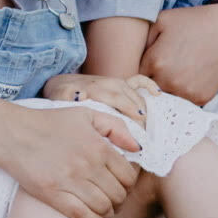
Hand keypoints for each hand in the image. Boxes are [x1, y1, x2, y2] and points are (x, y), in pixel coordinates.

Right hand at [0, 105, 141, 217]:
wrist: (10, 132)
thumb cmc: (47, 122)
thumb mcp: (84, 114)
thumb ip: (116, 126)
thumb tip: (138, 148)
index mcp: (98, 146)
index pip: (129, 176)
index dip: (129, 184)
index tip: (121, 185)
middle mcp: (88, 164)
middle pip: (119, 194)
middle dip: (120, 200)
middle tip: (113, 200)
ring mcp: (70, 181)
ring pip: (104, 208)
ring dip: (109, 213)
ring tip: (105, 212)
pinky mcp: (53, 194)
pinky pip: (83, 217)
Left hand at [41, 73, 159, 120]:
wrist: (63, 84)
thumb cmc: (62, 95)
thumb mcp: (59, 97)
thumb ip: (67, 97)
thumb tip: (80, 95)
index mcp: (95, 88)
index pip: (116, 101)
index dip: (127, 115)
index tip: (134, 131)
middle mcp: (108, 83)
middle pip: (129, 101)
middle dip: (137, 118)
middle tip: (142, 136)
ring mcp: (117, 82)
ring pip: (135, 95)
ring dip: (143, 110)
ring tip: (146, 128)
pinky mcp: (122, 83)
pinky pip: (139, 81)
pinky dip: (149, 86)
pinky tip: (157, 95)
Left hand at [138, 5, 217, 104]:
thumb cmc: (192, 21)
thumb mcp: (161, 21)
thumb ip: (143, 41)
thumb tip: (134, 59)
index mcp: (156, 62)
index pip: (135, 76)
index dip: (138, 71)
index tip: (143, 66)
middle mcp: (170, 81)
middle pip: (149, 90)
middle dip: (150, 82)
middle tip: (160, 70)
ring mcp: (187, 92)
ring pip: (166, 98)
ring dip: (166, 90)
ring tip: (175, 73)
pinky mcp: (202, 98)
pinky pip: (184, 101)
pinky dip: (183, 93)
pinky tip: (187, 78)